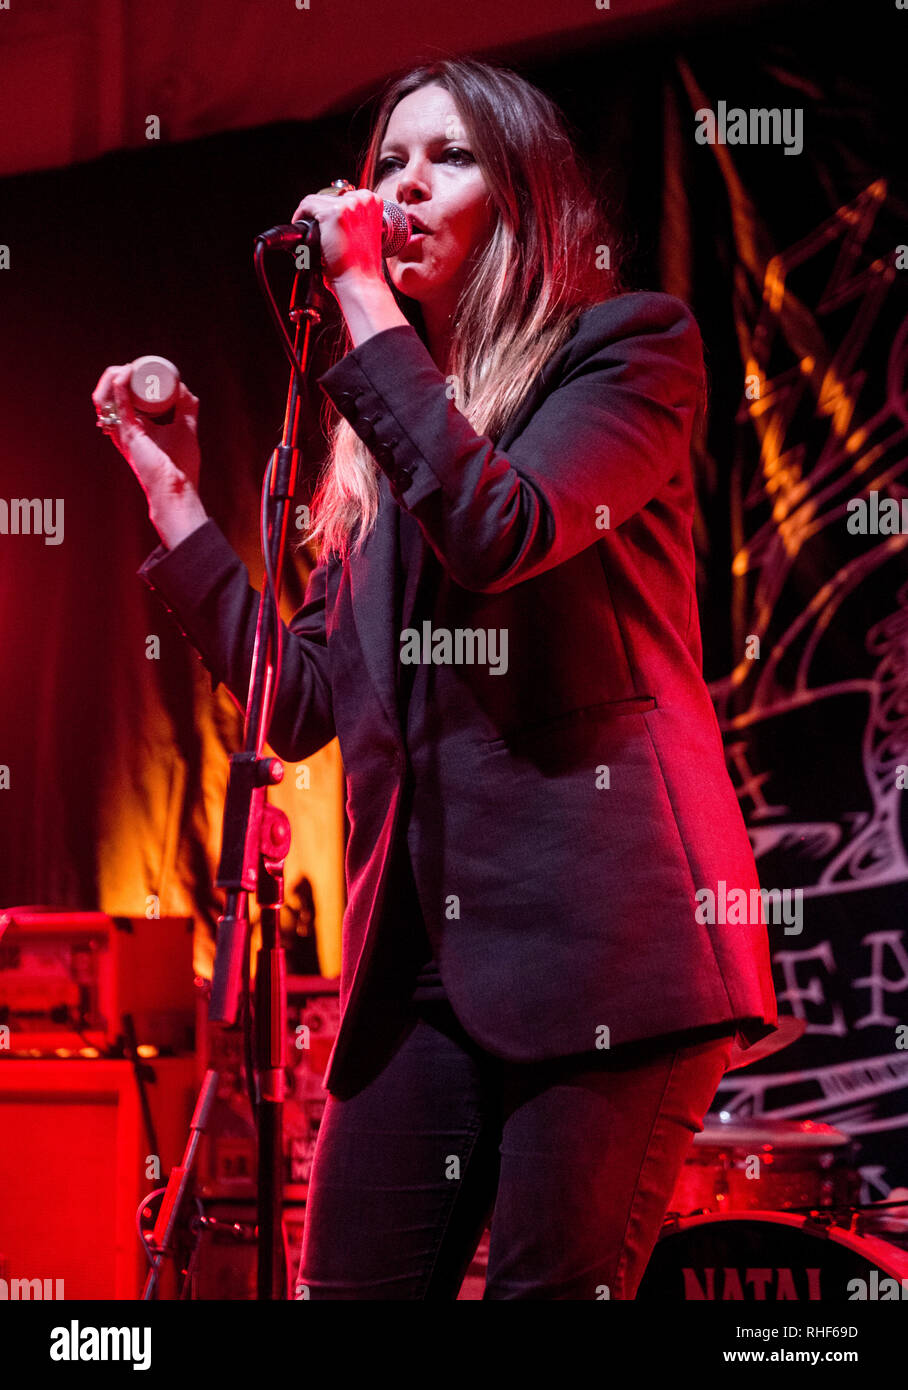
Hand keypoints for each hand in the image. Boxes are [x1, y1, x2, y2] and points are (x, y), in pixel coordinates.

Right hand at [92, 363, 200, 499]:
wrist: (178, 490)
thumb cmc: (180, 467)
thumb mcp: (185, 428)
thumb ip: (186, 408)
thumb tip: (183, 387)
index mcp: (131, 428)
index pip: (118, 398)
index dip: (123, 380)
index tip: (139, 368)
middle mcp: (122, 430)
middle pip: (107, 396)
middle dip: (116, 375)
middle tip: (134, 366)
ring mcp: (123, 432)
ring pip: (104, 398)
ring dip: (112, 377)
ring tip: (128, 367)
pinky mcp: (129, 435)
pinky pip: (118, 406)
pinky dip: (118, 387)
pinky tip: (124, 373)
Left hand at [291, 188, 385, 290]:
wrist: (360, 282)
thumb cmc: (361, 266)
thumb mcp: (363, 234)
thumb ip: (354, 219)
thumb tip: (332, 215)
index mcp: (373, 202)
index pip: (343, 196)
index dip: (330, 210)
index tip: (324, 224)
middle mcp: (363, 200)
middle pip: (330, 197)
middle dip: (320, 214)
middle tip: (316, 233)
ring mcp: (349, 205)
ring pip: (317, 200)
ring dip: (309, 215)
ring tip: (309, 233)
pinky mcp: (333, 213)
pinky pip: (307, 205)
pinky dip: (300, 216)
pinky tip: (303, 230)